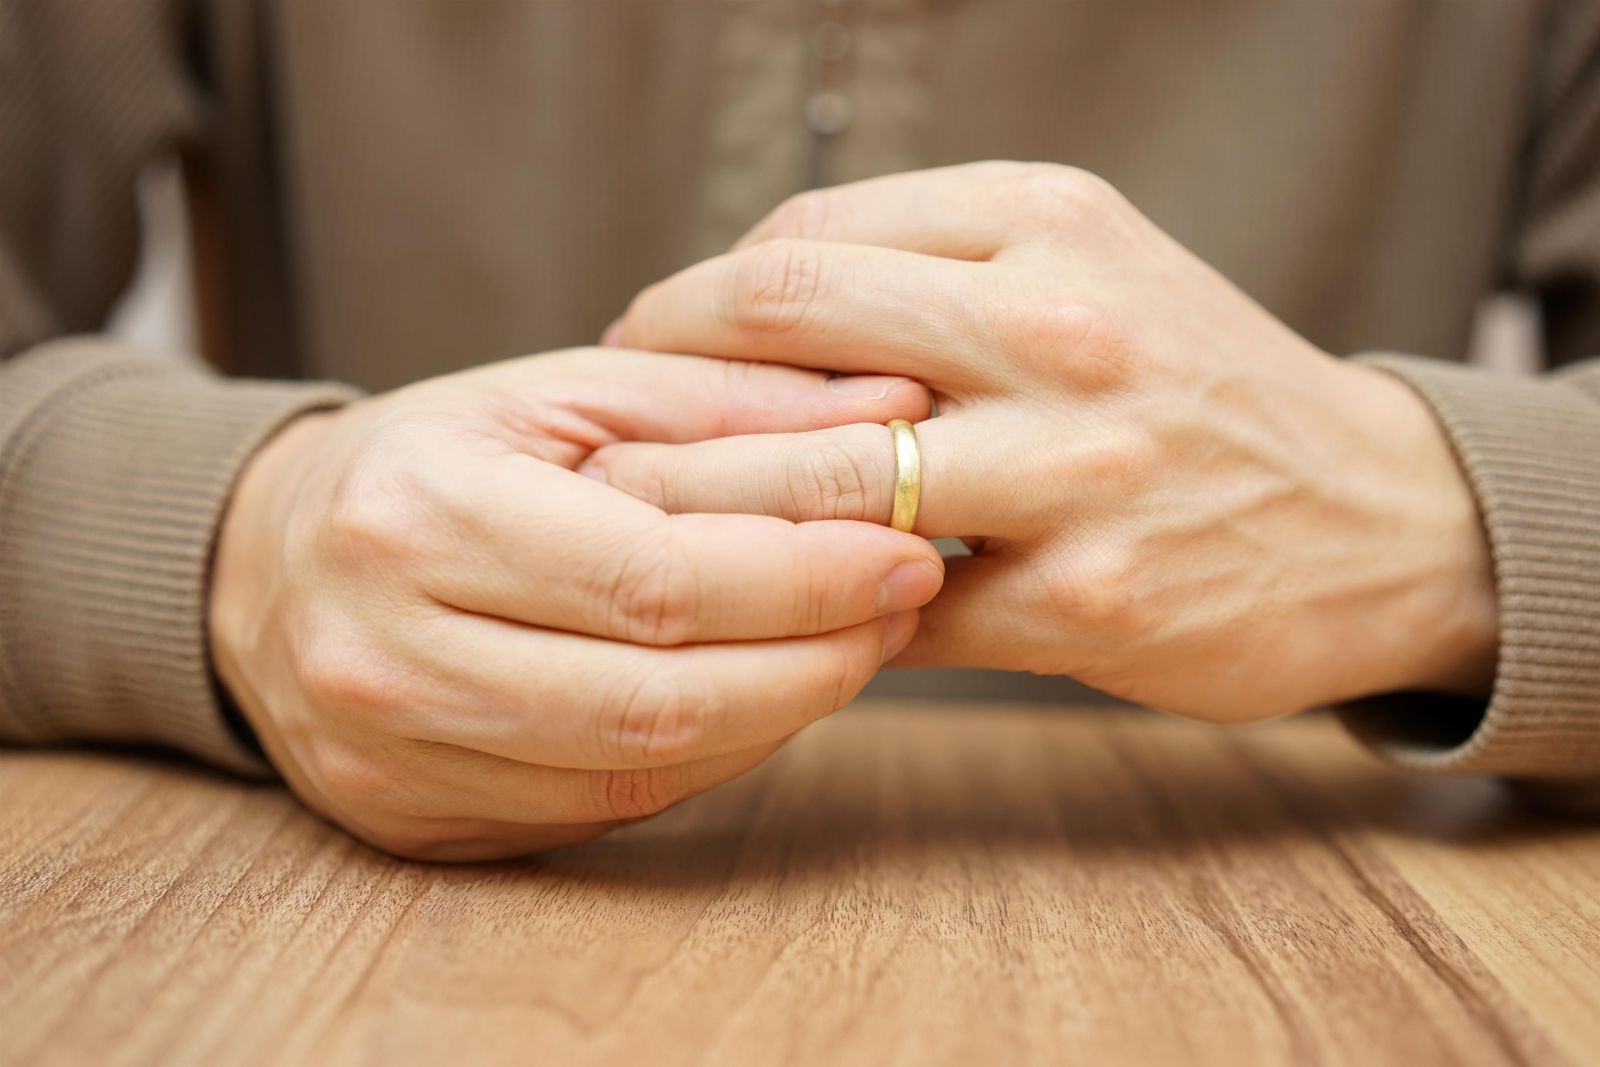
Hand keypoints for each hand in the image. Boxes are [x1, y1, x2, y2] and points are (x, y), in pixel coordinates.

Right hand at [209, 349, 941, 859]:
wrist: (265, 565)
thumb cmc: (429, 462)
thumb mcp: (559, 394)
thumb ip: (725, 400)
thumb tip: (894, 410)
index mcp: (417, 519)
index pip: (655, 579)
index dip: (804, 578)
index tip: (907, 552)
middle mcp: (389, 656)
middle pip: (657, 700)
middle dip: (813, 661)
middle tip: (903, 607)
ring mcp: (395, 759)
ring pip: (639, 774)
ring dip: (777, 715)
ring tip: (851, 645)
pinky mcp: (416, 821)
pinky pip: (603, 810)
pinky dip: (707, 757)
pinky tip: (759, 694)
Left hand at [586, 162, 1497, 721]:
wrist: (1373, 515)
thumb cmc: (1193, 386)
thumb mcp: (1090, 268)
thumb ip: (930, 271)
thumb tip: (738, 317)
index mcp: (1046, 219)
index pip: (802, 240)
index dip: (688, 301)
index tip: (641, 352)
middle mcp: (1061, 322)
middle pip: (783, 321)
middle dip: (659, 386)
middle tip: (604, 440)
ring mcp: (1081, 465)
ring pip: (820, 474)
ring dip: (704, 507)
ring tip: (642, 531)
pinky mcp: (1092, 597)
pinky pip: (892, 609)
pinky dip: (818, 611)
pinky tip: (781, 613)